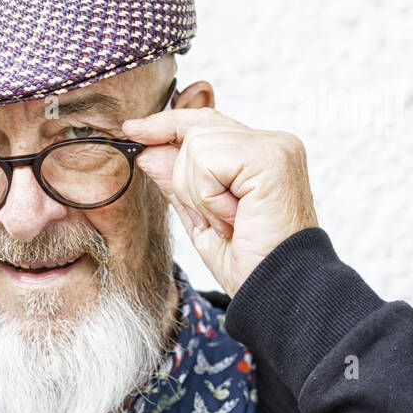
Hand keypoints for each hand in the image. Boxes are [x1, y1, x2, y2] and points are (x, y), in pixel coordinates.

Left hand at [124, 108, 318, 296]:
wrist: (279, 290)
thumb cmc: (249, 263)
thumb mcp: (201, 219)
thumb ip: (178, 183)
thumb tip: (148, 150)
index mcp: (260, 154)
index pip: (205, 122)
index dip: (166, 124)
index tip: (133, 130)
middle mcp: (273, 143)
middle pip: (195, 130)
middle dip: (184, 180)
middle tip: (209, 219)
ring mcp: (275, 146)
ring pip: (196, 145)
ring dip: (199, 194)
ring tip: (229, 222)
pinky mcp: (271, 157)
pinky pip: (208, 162)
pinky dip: (209, 197)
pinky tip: (235, 218)